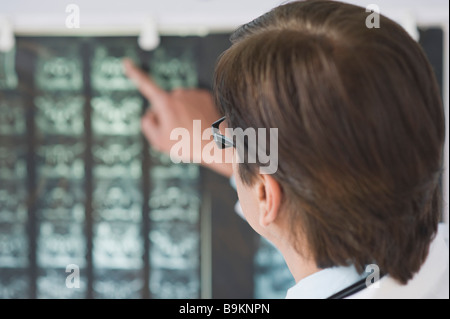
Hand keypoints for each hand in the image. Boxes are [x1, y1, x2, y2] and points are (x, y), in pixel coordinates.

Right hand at [123, 58, 232, 177]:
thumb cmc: (188, 144)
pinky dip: (193, 110)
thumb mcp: (159, 141)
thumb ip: (147, 125)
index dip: (134, 73)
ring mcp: (192, 93)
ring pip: (179, 102)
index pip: (145, 85)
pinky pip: (192, 102)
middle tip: (177, 132)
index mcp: (165, 103)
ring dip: (180, 113)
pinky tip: (198, 122)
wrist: (216, 144)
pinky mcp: (204, 95)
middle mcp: (178, 94)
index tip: (126, 62)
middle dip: (166, 114)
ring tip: (190, 129)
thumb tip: (151, 114)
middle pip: (163, 102)